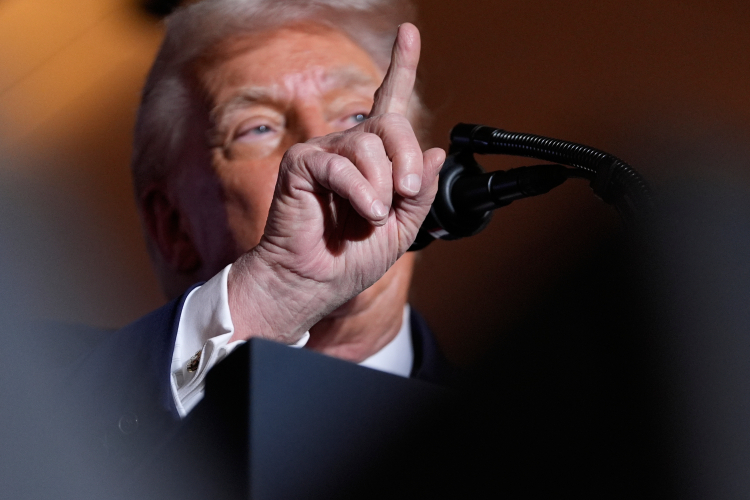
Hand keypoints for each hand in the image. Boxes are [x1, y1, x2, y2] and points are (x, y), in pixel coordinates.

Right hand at [228, 23, 444, 343]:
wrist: (317, 281)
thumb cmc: (352, 256)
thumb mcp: (403, 226)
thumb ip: (420, 192)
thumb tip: (436, 148)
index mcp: (373, 158)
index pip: (388, 103)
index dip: (401, 67)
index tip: (409, 33)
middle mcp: (348, 147)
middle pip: (390, 125)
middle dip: (407, 159)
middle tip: (408, 191)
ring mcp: (323, 153)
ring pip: (367, 146)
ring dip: (382, 187)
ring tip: (374, 215)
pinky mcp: (301, 165)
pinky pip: (340, 165)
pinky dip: (359, 191)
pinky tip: (365, 212)